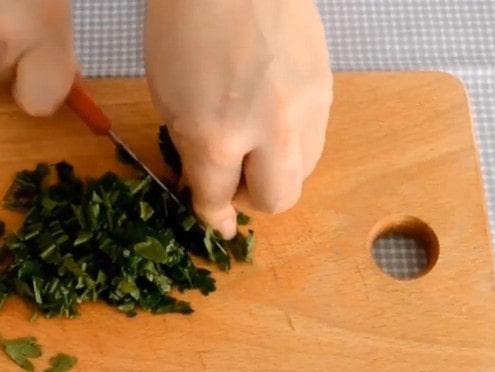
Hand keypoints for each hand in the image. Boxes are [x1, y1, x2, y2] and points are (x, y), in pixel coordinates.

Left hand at [145, 0, 332, 237]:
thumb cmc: (182, 27)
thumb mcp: (168, 96)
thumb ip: (191, 147)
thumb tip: (207, 178)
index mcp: (216, 136)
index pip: (217, 199)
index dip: (212, 215)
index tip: (216, 220)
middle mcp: (268, 132)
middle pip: (277, 200)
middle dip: (251, 199)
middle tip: (234, 178)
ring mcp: (305, 110)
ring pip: (302, 173)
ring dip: (275, 172)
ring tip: (255, 145)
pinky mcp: (326, 90)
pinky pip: (316, 139)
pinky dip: (293, 143)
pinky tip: (274, 117)